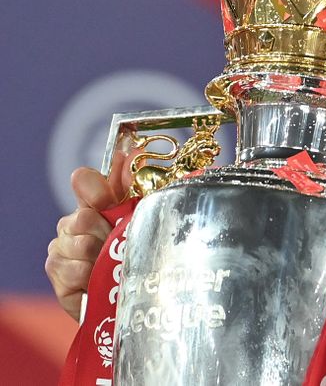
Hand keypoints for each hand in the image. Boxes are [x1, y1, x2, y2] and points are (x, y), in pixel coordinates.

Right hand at [45, 150, 132, 320]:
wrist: (132, 299)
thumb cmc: (139, 256)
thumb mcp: (143, 219)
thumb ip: (133, 187)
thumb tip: (133, 151)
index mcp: (97, 204)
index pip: (84, 180)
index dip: (95, 188)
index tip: (105, 198)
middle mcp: (76, 222)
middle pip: (82, 216)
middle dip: (105, 234)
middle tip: (118, 247)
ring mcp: (63, 247)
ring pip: (76, 243)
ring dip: (98, 257)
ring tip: (110, 266)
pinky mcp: (57, 273)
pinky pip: (68, 268)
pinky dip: (85, 275)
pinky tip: (94, 280)